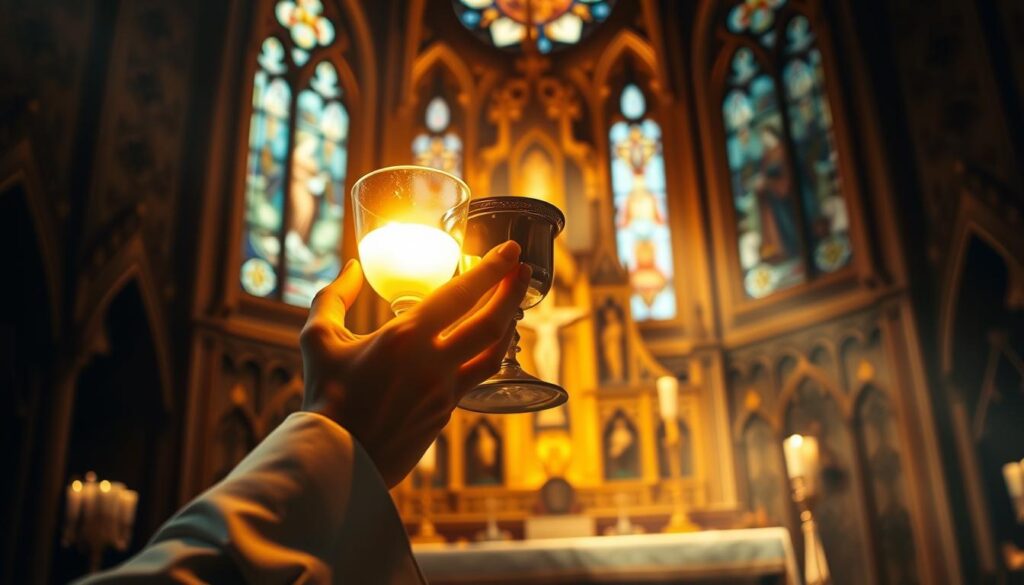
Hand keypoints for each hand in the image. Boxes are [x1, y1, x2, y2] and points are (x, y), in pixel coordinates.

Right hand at [300, 241, 529, 486]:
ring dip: (508, 325)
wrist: (335, 460)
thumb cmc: (324, 397)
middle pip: (490, 322)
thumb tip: (353, 268)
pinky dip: (487, 355)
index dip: (491, 269)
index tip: (511, 250)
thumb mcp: (318, 340)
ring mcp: (445, 391)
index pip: (460, 294)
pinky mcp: (446, 414)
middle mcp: (433, 363)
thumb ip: (334, 297)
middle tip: (523, 270)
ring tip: (512, 307)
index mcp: (404, 338)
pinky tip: (487, 346)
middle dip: (512, 292)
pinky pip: (477, 378)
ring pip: (493, 354)